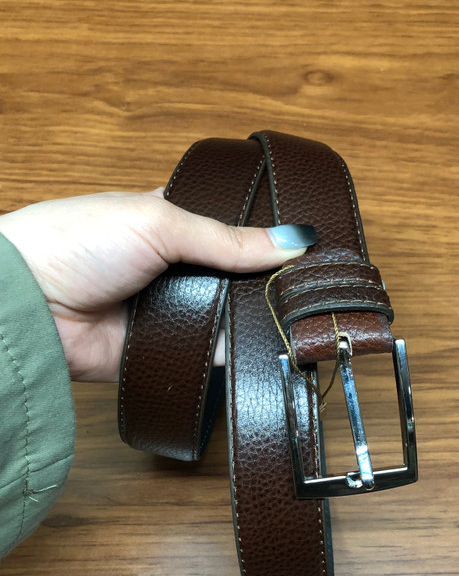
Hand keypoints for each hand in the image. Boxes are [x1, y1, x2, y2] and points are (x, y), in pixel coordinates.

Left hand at [0, 189, 313, 380]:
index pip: (234, 226)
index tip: (309, 243)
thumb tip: (291, 240)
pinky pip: (212, 353)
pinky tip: (269, 345)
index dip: (269, 233)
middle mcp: (177, 266)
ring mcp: (173, 308)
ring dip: (256, 316)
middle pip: (238, 275)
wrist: (29, 303)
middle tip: (311, 285)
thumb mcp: (158, 222)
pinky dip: (237, 351)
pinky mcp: (166, 349)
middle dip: (268, 280)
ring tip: (300, 314)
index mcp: (174, 221)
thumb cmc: (76, 241)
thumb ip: (227, 238)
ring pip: (231, 315)